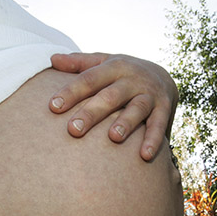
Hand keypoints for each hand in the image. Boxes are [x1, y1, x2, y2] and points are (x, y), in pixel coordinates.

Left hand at [49, 52, 177, 160]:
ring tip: (113, 138)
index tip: (53, 107)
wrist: (163, 76)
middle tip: (74, 130)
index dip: (71, 92)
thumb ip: (79, 63)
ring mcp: (149, 94)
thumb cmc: (122, 74)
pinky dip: (153, 140)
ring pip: (137, 108)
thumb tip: (52, 59)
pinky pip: (158, 125)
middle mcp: (132, 79)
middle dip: (92, 112)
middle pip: (110, 96)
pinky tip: (144, 156)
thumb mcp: (103, 63)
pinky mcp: (164, 108)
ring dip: (126, 123)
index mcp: (113, 67)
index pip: (89, 79)